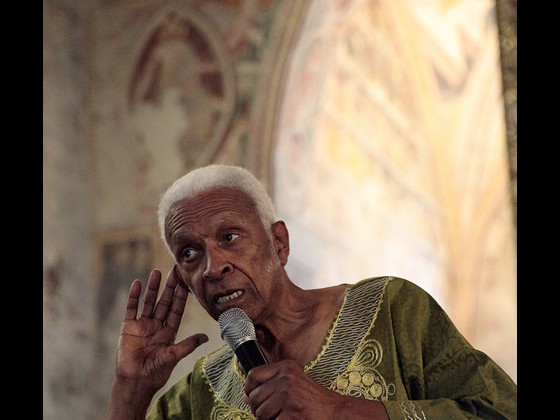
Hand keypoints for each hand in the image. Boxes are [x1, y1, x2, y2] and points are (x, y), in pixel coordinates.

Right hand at [115, 267, 208, 390]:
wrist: (135, 382)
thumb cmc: (156, 372)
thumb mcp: (174, 356)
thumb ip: (188, 344)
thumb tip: (206, 336)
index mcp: (169, 332)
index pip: (176, 309)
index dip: (181, 295)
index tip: (185, 281)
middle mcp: (157, 326)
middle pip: (164, 302)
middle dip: (169, 287)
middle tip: (174, 270)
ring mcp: (142, 325)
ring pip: (149, 302)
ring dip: (153, 287)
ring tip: (157, 272)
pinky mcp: (128, 327)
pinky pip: (131, 308)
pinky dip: (134, 296)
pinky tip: (137, 283)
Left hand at [243, 359, 388, 418]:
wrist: (336, 413)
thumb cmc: (314, 401)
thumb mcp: (293, 384)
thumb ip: (270, 386)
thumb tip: (245, 396)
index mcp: (286, 368)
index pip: (253, 375)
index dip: (249, 389)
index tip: (254, 398)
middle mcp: (286, 378)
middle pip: (254, 398)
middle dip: (260, 410)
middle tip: (275, 413)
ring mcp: (289, 396)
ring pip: (260, 414)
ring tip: (285, 416)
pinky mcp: (292, 414)